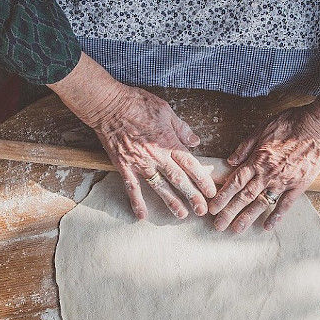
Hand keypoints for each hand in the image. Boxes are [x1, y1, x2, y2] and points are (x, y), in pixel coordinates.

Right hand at [49, 54, 215, 220]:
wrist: (108, 105)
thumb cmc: (137, 104)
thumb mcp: (166, 110)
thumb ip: (182, 129)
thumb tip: (195, 142)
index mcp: (169, 142)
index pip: (191, 164)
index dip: (202, 179)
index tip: (211, 192)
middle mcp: (156, 156)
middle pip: (178, 179)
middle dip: (192, 196)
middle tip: (202, 210)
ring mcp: (139, 163)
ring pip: (159, 187)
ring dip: (171, 202)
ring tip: (182, 215)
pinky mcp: (124, 166)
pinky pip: (132, 187)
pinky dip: (137, 202)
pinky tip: (142, 216)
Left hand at [208, 96, 319, 232]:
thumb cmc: (291, 123)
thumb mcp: (263, 128)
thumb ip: (245, 146)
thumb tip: (230, 161)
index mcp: (258, 160)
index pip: (235, 182)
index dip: (223, 196)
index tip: (213, 208)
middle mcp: (268, 173)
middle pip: (245, 196)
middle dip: (230, 212)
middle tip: (218, 225)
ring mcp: (284, 181)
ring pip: (262, 203)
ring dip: (248, 217)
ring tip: (236, 229)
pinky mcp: (299, 185)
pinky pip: (286, 204)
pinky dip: (277, 216)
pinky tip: (267, 227)